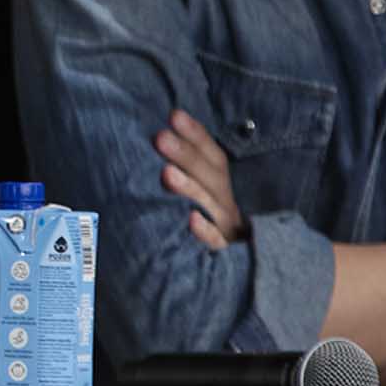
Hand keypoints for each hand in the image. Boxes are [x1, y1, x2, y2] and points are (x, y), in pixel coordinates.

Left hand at [155, 109, 247, 249]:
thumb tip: (152, 136)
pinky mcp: (224, 254)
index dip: (196, 135)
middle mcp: (225, 203)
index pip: (212, 156)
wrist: (232, 270)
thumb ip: (179, 170)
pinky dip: (205, 232)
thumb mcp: (194, 193)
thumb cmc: (200, 221)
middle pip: (210, 176)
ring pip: (211, 206)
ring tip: (166, 174)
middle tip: (160, 137)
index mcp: (218, 186)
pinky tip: (191, 221)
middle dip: (186, 155)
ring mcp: (225, 228)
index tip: (174, 115)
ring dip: (190, 189)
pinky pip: (215, 243)